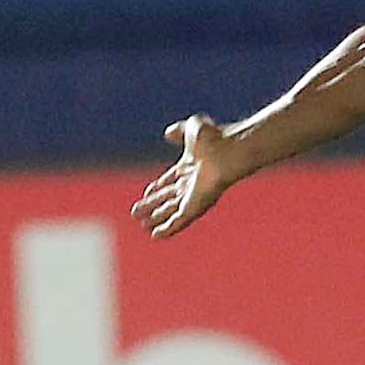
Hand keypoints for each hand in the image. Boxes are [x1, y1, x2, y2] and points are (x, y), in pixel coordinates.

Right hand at [134, 116, 239, 238]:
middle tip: (137, 212)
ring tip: (142, 225)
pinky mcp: (195, 207)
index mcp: (190, 167)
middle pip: (168, 198)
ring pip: (171, 211)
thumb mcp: (192, 128)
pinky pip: (178, 221)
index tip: (147, 192)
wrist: (228, 152)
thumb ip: (180, 131)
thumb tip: (168, 133)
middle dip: (153, 205)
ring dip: (157, 219)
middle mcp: (192, 184)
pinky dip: (167, 229)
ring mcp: (194, 197)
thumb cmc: (215, 139)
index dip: (158, 187)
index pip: (171, 180)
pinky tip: (155, 236)